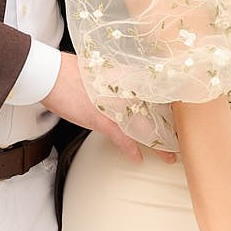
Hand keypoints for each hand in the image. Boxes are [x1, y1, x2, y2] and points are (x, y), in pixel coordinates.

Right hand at [43, 51, 175, 165]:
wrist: (50, 74)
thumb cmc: (68, 71)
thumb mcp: (97, 72)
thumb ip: (113, 80)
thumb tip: (117, 86)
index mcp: (124, 79)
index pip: (152, 94)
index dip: (167, 107)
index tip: (177, 115)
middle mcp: (124, 91)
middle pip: (154, 112)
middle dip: (169, 128)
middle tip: (181, 139)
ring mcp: (114, 106)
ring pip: (143, 127)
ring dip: (157, 144)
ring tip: (168, 156)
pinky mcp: (101, 118)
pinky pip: (122, 137)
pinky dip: (130, 149)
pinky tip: (138, 158)